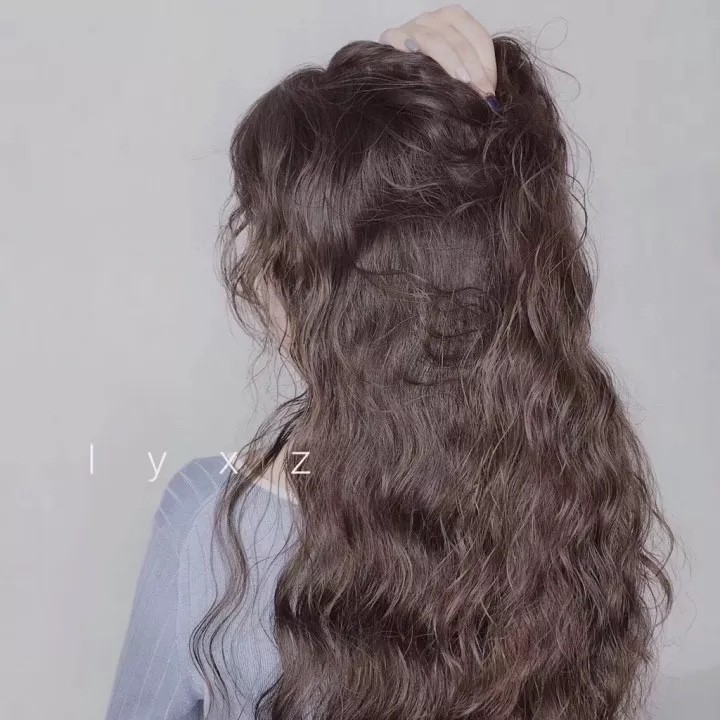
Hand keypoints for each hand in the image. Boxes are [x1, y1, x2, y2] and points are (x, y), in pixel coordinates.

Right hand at [379, 4, 496, 96]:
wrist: (385, 74)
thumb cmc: (423, 71)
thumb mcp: (451, 65)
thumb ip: (469, 69)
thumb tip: (490, 93)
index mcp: (453, 18)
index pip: (478, 37)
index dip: (488, 64)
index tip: (491, 89)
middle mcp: (434, 17)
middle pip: (462, 41)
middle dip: (476, 69)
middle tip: (484, 93)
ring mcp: (413, 25)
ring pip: (440, 41)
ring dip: (455, 64)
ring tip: (466, 84)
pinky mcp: (393, 36)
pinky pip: (413, 44)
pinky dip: (427, 58)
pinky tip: (436, 75)